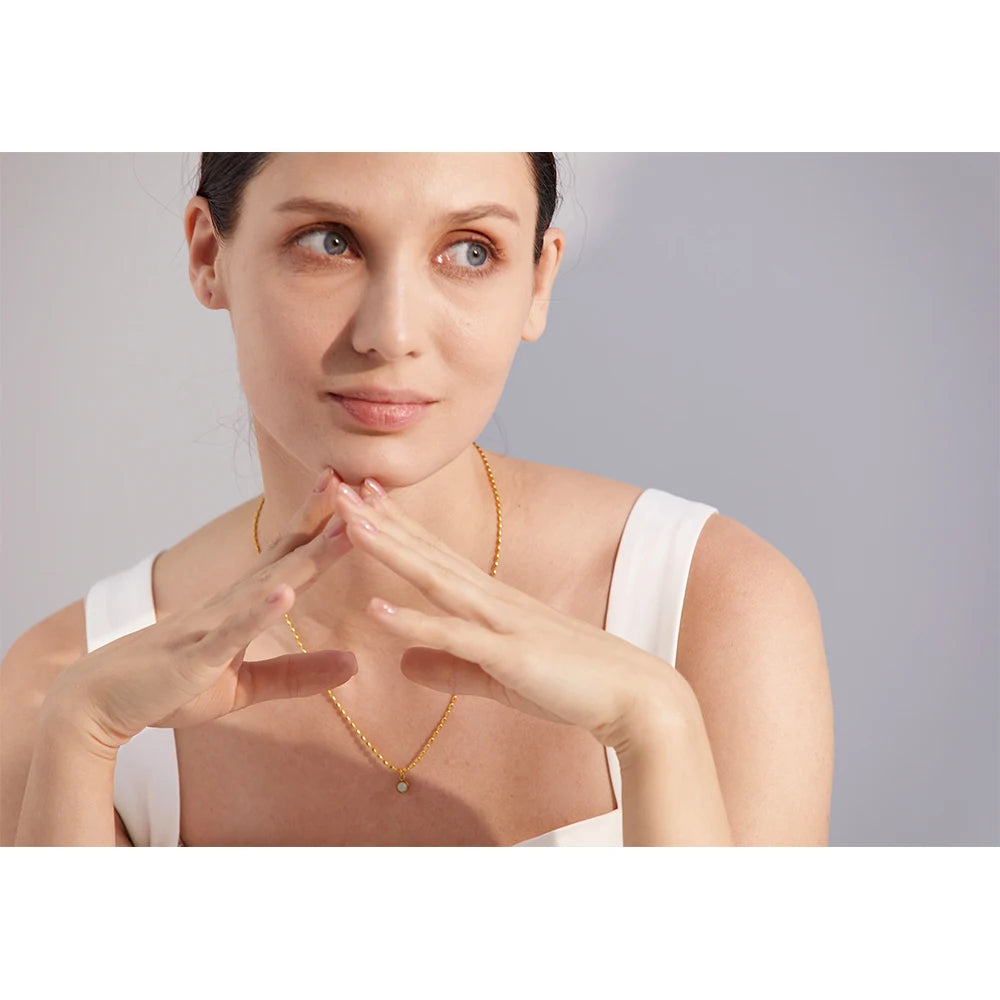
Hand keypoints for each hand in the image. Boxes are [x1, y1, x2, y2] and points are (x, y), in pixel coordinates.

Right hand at [45, 467, 358, 752]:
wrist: (100, 702)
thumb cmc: (170, 685)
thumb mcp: (244, 686)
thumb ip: (297, 675)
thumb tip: (353, 665)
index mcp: (243, 604)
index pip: (289, 555)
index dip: (324, 526)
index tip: (358, 495)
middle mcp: (231, 601)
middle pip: (287, 554)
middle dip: (325, 520)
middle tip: (360, 484)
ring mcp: (214, 624)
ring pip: (269, 582)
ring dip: (308, 556)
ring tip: (344, 528)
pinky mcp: (198, 655)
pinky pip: (232, 631)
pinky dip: (260, 612)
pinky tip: (286, 594)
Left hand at [331, 478, 700, 750]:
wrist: (633, 696)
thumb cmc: (569, 683)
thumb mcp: (497, 676)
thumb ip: (449, 667)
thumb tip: (403, 663)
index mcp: (489, 602)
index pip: (433, 555)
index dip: (394, 526)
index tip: (359, 498)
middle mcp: (491, 600)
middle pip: (425, 552)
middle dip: (378, 519)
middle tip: (335, 485)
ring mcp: (500, 622)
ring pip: (434, 578)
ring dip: (389, 549)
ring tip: (348, 521)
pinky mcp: (509, 654)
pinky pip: (454, 635)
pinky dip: (414, 622)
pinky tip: (378, 608)